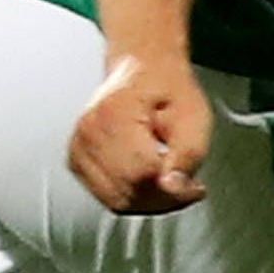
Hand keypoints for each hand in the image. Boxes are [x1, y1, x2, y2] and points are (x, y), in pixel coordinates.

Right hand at [68, 52, 212, 214]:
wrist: (142, 71)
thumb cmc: (167, 88)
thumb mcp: (194, 115)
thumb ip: (189, 153)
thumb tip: (173, 187)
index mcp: (114, 115)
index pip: (142, 175)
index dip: (172, 190)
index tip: (195, 188)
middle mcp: (89, 133)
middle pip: (127, 192)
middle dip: (162, 199)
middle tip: (187, 187)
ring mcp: (79, 149)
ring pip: (115, 200)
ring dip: (148, 202)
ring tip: (169, 183)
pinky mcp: (77, 161)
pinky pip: (107, 197)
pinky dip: (133, 198)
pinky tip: (149, 183)